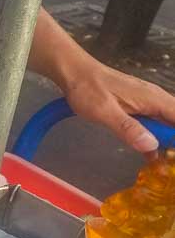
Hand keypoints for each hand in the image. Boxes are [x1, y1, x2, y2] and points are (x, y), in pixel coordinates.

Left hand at [20, 8, 174, 152]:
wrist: (74, 72)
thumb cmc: (88, 90)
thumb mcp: (105, 112)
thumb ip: (128, 128)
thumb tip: (152, 145)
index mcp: (153, 99)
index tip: (173, 156)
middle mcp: (155, 99)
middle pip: (174, 122)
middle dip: (172, 142)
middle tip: (167, 164)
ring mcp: (146, 101)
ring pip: (165, 123)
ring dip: (165, 142)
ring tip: (162, 165)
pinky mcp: (136, 106)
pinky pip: (152, 122)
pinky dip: (153, 137)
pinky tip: (149, 156)